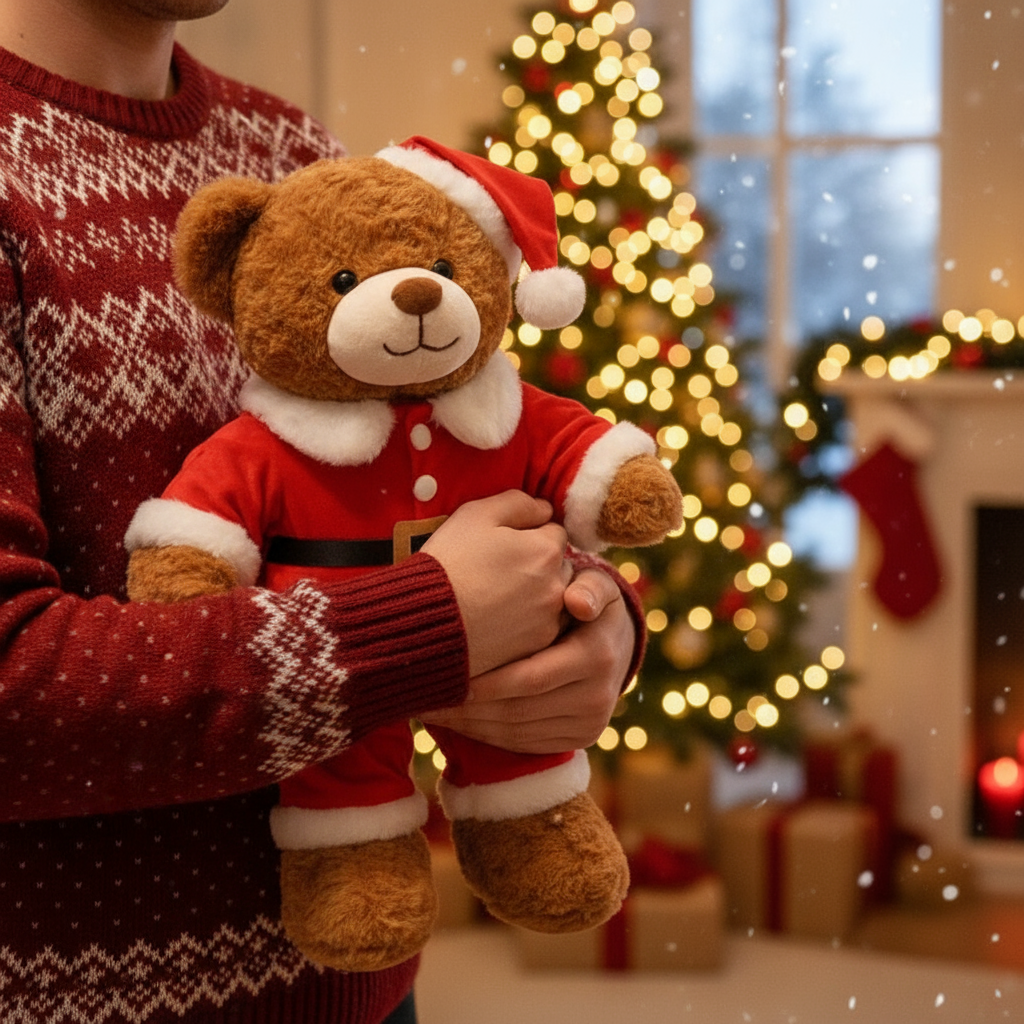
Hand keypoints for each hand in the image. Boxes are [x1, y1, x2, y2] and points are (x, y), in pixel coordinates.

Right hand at [420, 490, 572, 676]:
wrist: (425, 620)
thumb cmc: (449, 563)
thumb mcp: (477, 515)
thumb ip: (518, 503)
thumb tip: (544, 509)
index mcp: (547, 550)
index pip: (554, 532)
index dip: (528, 535)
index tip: (504, 546)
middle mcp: (557, 586)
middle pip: (560, 565)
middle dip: (540, 565)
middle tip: (502, 571)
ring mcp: (549, 620)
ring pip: (557, 598)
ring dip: (541, 594)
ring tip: (502, 597)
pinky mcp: (537, 648)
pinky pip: (545, 628)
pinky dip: (531, 622)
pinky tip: (502, 619)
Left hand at [420, 567, 634, 753]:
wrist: (618, 640)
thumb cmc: (589, 601)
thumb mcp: (596, 584)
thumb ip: (588, 586)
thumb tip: (576, 602)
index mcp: (597, 655)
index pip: (530, 677)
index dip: (486, 682)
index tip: (447, 676)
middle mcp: (598, 696)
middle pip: (519, 710)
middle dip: (468, 707)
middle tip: (425, 697)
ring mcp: (590, 723)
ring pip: (517, 732)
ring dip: (470, 725)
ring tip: (431, 709)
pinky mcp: (580, 740)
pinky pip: (525, 744)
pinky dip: (487, 735)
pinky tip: (457, 721)